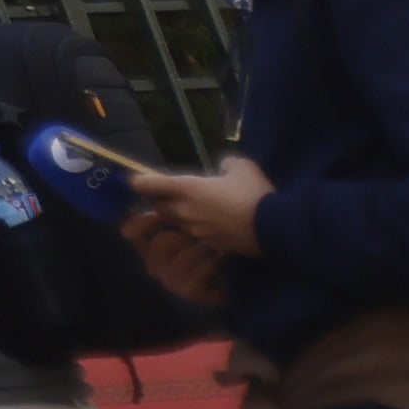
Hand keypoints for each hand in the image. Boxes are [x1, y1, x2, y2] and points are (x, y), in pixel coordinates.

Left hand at [118, 156, 270, 299]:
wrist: (274, 227)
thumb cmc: (255, 193)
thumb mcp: (242, 167)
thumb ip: (227, 164)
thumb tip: (222, 168)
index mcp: (187, 188)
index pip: (151, 185)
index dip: (140, 182)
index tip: (134, 181)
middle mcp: (185, 210)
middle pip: (158, 207)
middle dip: (159, 201)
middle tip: (166, 195)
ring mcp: (195, 230)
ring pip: (175, 223)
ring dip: (176, 216)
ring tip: (190, 209)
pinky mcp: (208, 244)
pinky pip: (193, 235)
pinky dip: (195, 228)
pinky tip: (209, 223)